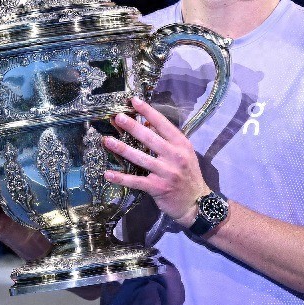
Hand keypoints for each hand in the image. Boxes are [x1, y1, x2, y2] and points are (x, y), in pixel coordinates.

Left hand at [102, 96, 208, 226]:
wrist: (196, 203)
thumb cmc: (188, 174)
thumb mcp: (184, 153)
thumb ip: (167, 139)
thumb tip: (147, 124)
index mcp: (181, 144)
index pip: (163, 124)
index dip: (148, 111)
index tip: (134, 101)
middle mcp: (175, 156)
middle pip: (150, 138)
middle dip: (132, 126)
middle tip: (117, 117)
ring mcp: (166, 172)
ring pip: (140, 158)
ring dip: (122, 149)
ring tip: (107, 140)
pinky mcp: (157, 188)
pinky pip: (136, 181)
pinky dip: (121, 177)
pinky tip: (108, 174)